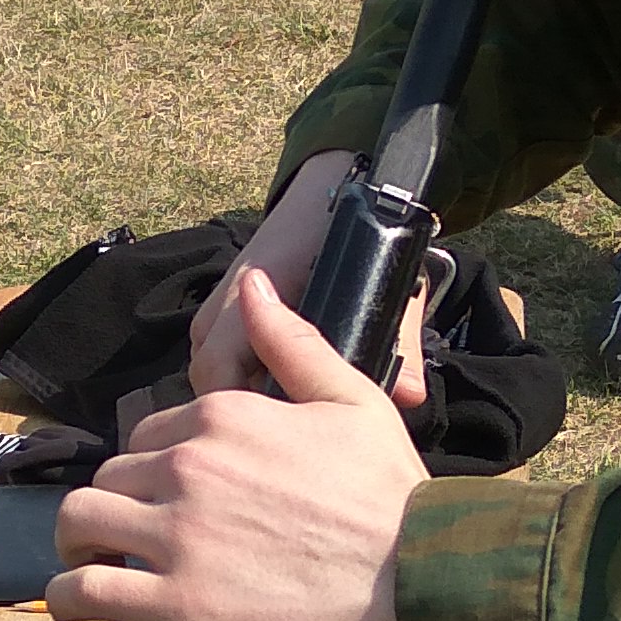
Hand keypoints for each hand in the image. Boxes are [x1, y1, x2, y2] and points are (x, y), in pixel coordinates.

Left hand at [50, 272, 424, 620]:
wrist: (422, 581)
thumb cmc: (394, 497)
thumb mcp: (353, 399)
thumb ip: (293, 343)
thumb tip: (253, 285)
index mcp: (225, 415)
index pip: (149, 432)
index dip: (157, 465)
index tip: (175, 496)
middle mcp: (189, 466)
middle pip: (111, 474)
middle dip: (119, 501)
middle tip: (141, 536)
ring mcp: (176, 536)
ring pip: (79, 520)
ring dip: (79, 541)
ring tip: (95, 562)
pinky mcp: (175, 604)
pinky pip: (83, 590)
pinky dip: (67, 596)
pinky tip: (75, 603)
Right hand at [185, 155, 429, 409]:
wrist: (328, 188)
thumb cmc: (348, 237)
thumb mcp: (383, 287)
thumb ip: (400, 341)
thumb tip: (410, 394)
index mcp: (251, 296)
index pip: (218, 371)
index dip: (240, 409)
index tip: (276, 433)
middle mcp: (224, 302)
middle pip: (209, 378)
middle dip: (243, 409)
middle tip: (288, 431)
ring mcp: (217, 306)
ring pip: (211, 368)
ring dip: (241, 389)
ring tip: (285, 410)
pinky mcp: (221, 310)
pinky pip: (217, 354)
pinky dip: (241, 373)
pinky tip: (277, 385)